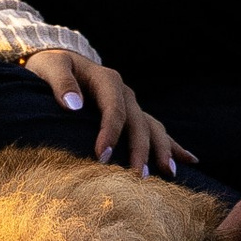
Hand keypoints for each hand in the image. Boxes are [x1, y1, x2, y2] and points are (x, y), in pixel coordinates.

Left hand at [20, 48, 198, 178]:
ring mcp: (132, 104)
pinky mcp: (133, 115)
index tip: (101, 157)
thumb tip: (73, 105)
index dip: (110, 134)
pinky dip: (173, 145)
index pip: (114, 110)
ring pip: (153, 128)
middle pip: (139, 123)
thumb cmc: (52, 66)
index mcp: (107, 80)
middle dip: (140, 150)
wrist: (60, 62)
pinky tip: (189, 160)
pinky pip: (156, 130)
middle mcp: (125, 93)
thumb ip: (61, 83)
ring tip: (168, 173)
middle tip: (137, 177)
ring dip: (161, 150)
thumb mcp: (51, 67)